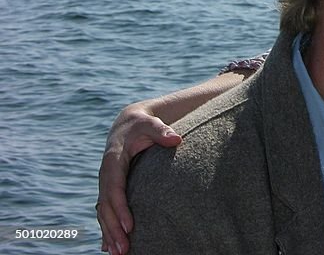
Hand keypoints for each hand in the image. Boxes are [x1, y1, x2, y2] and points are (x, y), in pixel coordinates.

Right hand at [96, 103, 181, 253]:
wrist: (128, 124)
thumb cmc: (143, 125)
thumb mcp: (151, 124)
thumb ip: (162, 131)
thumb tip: (176, 139)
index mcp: (113, 160)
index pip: (115, 188)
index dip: (121, 207)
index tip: (130, 226)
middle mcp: (106, 175)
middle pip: (106, 206)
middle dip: (113, 228)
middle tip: (123, 249)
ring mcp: (106, 183)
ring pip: (104, 212)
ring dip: (109, 233)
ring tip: (118, 253)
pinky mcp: (110, 188)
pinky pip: (106, 211)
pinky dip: (107, 228)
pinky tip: (109, 246)